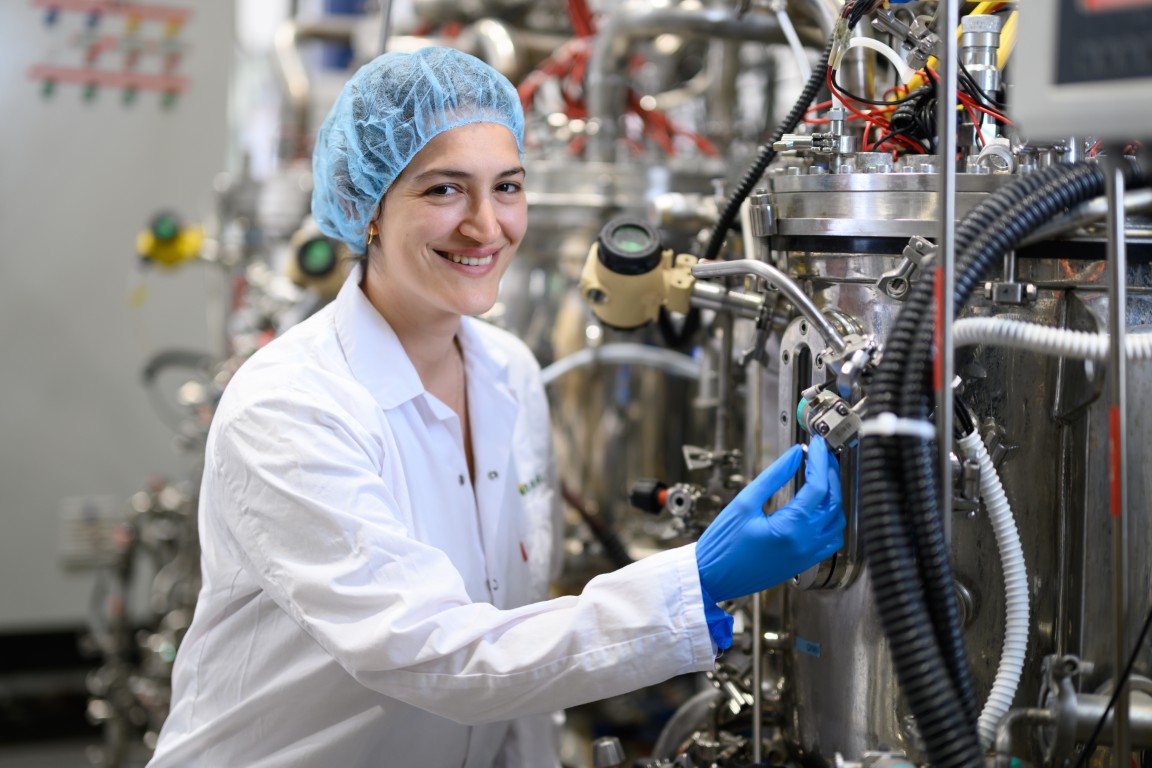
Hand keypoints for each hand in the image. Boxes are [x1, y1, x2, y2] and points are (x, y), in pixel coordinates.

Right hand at [696, 436, 843, 603]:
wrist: (712, 577)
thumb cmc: (722, 544)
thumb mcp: (744, 503)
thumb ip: (774, 476)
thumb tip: (794, 455)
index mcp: (790, 527)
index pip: (818, 486)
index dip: (819, 460)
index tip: (816, 444)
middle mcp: (804, 543)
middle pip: (833, 501)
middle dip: (829, 473)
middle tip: (820, 455)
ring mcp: (807, 555)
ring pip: (837, 522)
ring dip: (834, 497)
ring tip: (821, 477)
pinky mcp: (803, 563)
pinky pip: (831, 541)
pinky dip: (832, 521)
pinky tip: (820, 509)